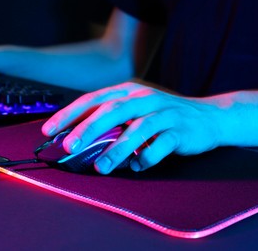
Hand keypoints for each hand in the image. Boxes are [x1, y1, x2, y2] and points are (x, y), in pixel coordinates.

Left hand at [42, 82, 221, 173]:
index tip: (49, 131)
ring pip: (137, 128)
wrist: (208, 117)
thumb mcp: (137, 110)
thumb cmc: (164, 116)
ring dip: (117, 148)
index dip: (70, 114)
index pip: (94, 99)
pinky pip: (162, 144)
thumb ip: (112, 120)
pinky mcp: (181, 129)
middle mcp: (144, 98)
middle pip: (113, 110)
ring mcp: (164, 113)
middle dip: (88, 128)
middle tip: (69, 146)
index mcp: (128, 91)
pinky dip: (148, 156)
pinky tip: (138, 166)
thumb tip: (78, 139)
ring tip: (101, 167)